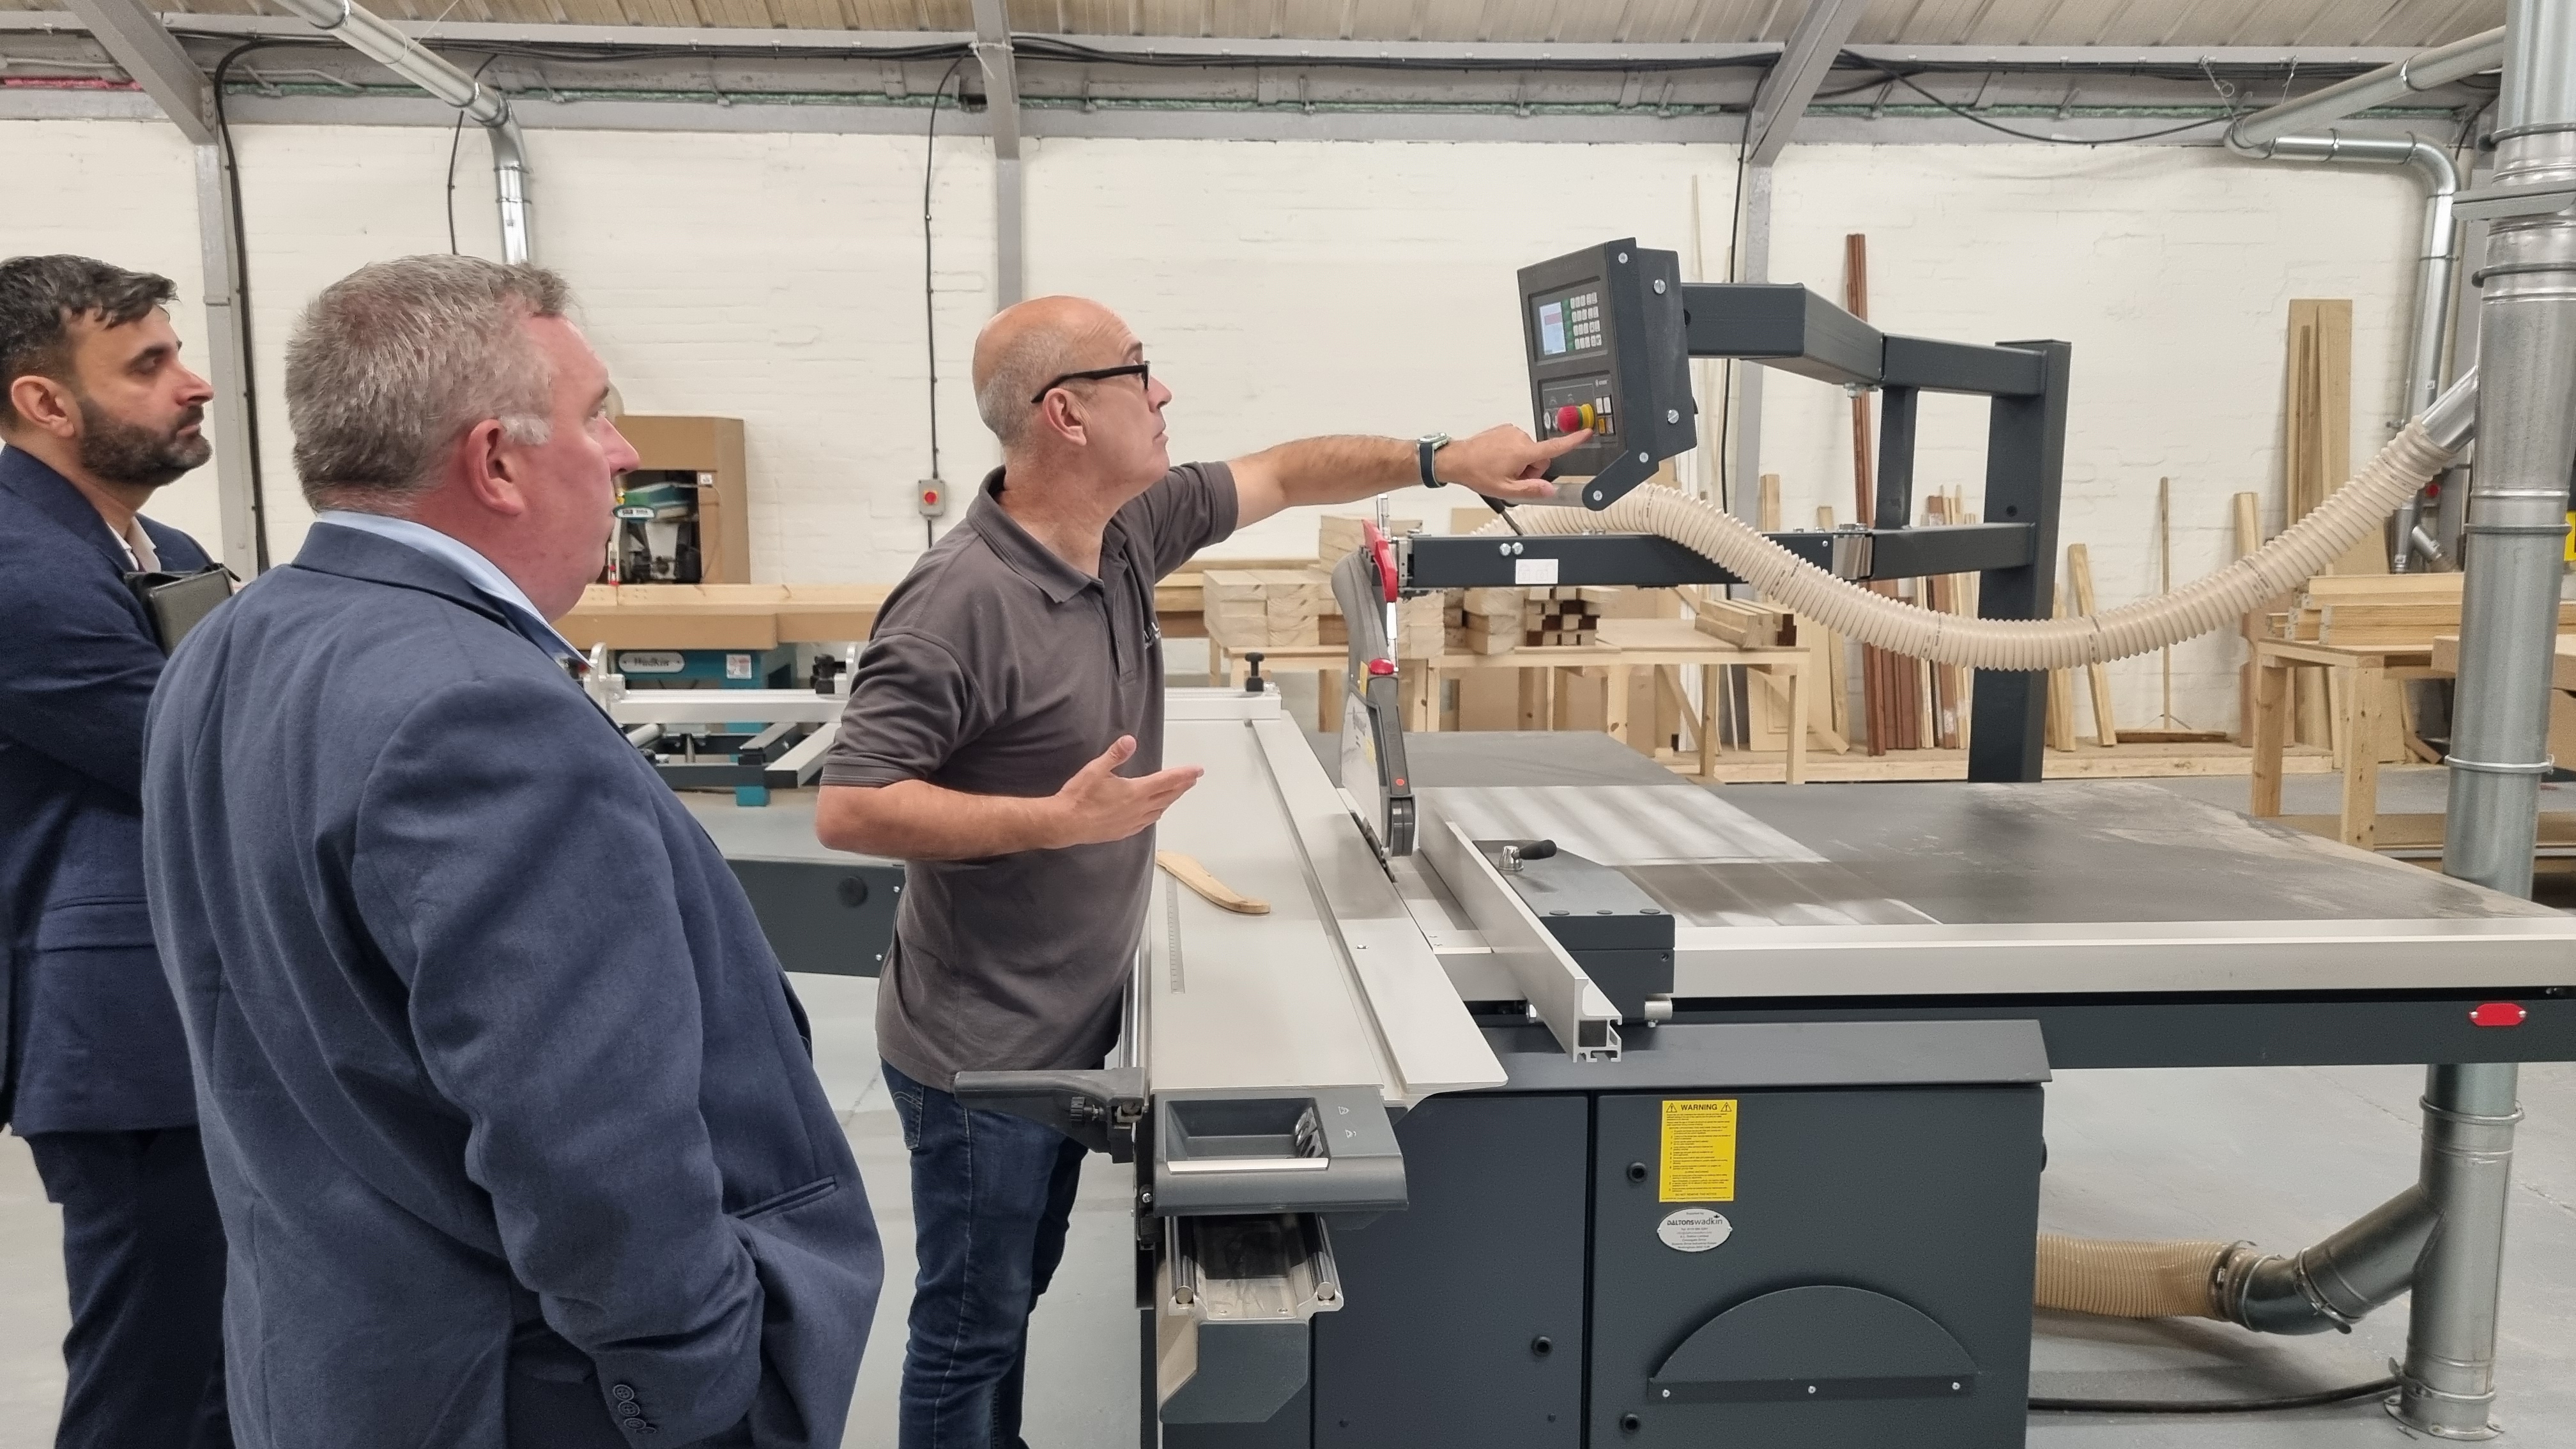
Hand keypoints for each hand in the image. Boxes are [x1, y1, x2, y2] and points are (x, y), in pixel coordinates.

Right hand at [1046, 735, 1202, 847]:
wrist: (1065, 823)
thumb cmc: (1080, 796)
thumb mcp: (1096, 770)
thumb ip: (1115, 755)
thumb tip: (1130, 740)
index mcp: (1135, 791)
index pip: (1167, 780)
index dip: (1184, 774)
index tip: (1198, 771)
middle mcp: (1139, 808)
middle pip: (1167, 796)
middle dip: (1182, 786)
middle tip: (1192, 779)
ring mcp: (1133, 822)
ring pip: (1159, 810)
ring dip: (1170, 800)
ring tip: (1176, 793)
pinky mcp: (1124, 831)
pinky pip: (1147, 822)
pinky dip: (1156, 813)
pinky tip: (1154, 812)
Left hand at [1435, 424, 1591, 501]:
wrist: (1457, 459)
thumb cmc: (1477, 472)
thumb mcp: (1506, 490)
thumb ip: (1531, 490)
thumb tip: (1550, 491)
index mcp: (1523, 451)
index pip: (1554, 447)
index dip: (1573, 441)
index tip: (1587, 433)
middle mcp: (1520, 437)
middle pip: (1539, 457)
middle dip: (1530, 469)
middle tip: (1511, 476)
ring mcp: (1511, 431)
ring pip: (1528, 451)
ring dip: (1520, 462)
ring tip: (1501, 468)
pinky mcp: (1505, 429)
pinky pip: (1517, 444)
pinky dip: (1511, 453)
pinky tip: (1498, 460)